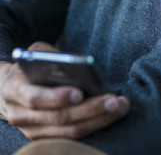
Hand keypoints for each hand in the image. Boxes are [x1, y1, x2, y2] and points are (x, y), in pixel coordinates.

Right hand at [0, 42, 129, 139]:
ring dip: (98, 120)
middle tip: (114, 100)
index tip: (80, 92)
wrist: (9, 89)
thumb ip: (52, 55)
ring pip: (69, 131)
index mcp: (15, 90)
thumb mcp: (36, 52)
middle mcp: (21, 115)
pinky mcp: (46, 138)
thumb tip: (77, 63)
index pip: (36, 98)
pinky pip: (73, 136)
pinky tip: (111, 114)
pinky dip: (94, 125)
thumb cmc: (30, 66)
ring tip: (120, 107)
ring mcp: (33, 131)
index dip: (57, 97)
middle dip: (90, 109)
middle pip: (59, 118)